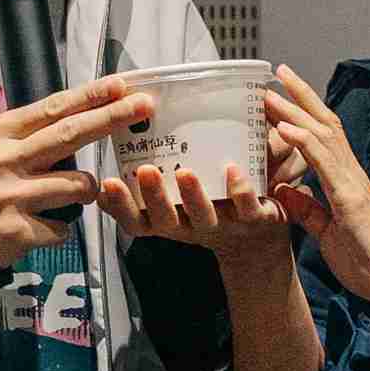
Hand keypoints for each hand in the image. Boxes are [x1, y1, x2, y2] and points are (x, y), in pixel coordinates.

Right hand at [0, 75, 152, 267]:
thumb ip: (33, 132)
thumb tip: (89, 110)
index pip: (53, 109)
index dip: (90, 96)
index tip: (121, 85)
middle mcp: (2, 160)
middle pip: (70, 135)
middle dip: (112, 118)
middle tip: (145, 106)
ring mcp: (8, 196)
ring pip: (78, 186)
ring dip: (86, 192)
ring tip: (65, 197)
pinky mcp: (15, 229)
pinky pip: (65, 227)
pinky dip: (62, 227)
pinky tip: (41, 225)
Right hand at [95, 132, 305, 285]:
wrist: (262, 230)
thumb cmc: (213, 200)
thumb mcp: (179, 192)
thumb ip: (152, 173)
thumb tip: (120, 141)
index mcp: (171, 219)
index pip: (137, 221)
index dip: (120, 207)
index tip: (107, 183)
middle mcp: (192, 225)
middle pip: (166, 220)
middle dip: (153, 196)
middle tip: (144, 170)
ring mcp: (224, 223)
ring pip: (204, 215)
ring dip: (192, 195)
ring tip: (184, 171)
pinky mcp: (255, 218)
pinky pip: (247, 206)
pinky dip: (239, 189)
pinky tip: (232, 170)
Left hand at [257, 66, 369, 307]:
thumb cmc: (365, 260)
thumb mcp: (325, 231)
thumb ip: (307, 209)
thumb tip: (285, 189)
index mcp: (344, 180)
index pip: (323, 135)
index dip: (303, 111)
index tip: (279, 92)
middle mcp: (350, 172)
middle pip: (324, 122)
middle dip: (299, 96)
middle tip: (275, 72)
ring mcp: (351, 182)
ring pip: (323, 134)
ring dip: (295, 111)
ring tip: (270, 92)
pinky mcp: (350, 198)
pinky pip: (324, 162)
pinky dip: (304, 141)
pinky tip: (285, 127)